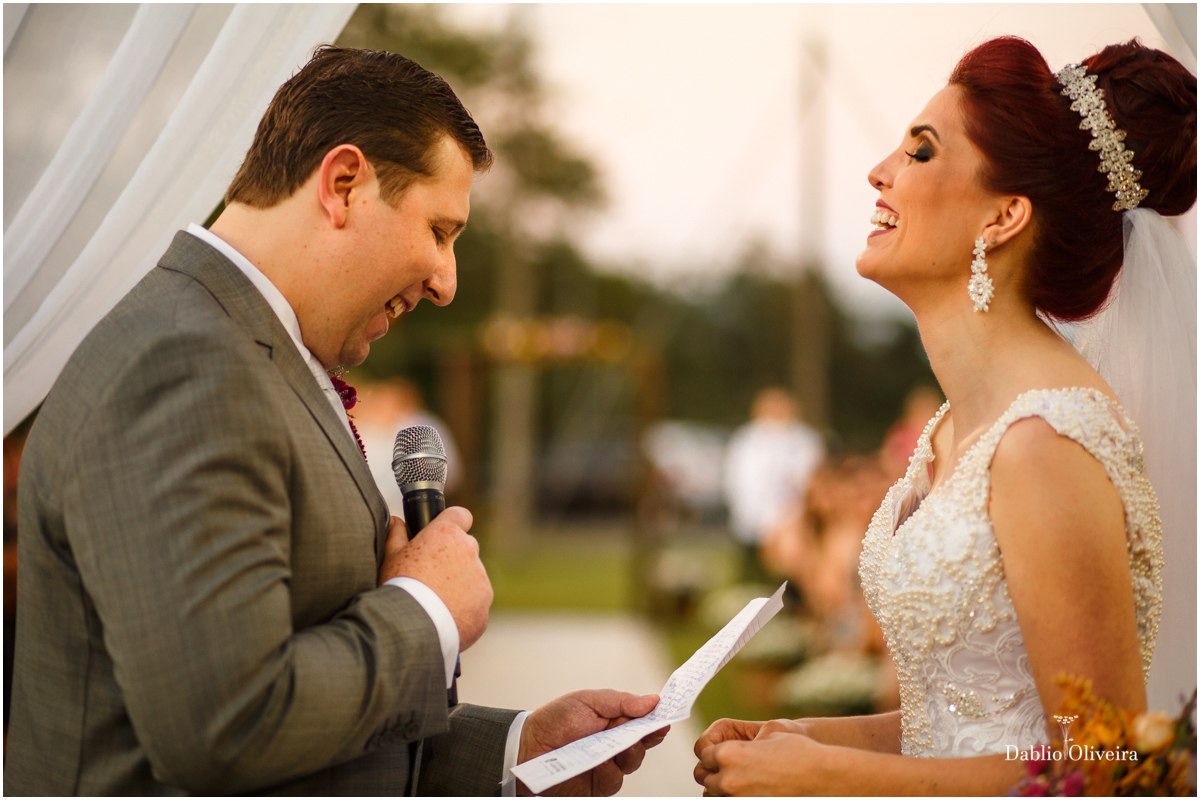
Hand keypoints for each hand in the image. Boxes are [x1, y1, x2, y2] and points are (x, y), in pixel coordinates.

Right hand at [377, 508, 491, 649]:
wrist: (411, 628)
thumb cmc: (399, 587)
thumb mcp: (390, 558)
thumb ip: (397, 535)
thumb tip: (397, 522)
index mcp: (447, 534)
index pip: (460, 515)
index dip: (452, 523)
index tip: (443, 534)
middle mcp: (470, 552)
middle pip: (467, 548)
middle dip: (454, 558)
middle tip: (432, 576)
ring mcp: (481, 581)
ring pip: (473, 579)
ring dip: (460, 586)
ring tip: (435, 603)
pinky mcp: (483, 608)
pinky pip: (475, 606)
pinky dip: (464, 611)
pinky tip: (443, 620)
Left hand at [517, 690, 668, 795]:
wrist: (525, 746)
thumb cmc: (555, 720)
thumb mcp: (587, 701)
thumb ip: (620, 702)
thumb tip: (654, 700)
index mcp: (615, 722)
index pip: (643, 723)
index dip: (656, 721)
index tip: (665, 718)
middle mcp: (614, 745)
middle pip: (642, 744)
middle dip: (645, 736)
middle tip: (644, 729)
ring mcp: (606, 766)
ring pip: (631, 763)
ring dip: (629, 753)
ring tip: (621, 745)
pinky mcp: (596, 786)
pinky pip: (613, 781)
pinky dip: (610, 771)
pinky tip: (602, 762)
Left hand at [694, 724, 827, 795]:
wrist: (823, 777)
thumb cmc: (799, 752)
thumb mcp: (768, 733)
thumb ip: (739, 741)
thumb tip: (723, 750)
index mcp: (729, 754)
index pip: (702, 753)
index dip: (711, 751)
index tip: (719, 753)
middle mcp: (728, 780)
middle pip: (703, 777)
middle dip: (712, 770)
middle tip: (727, 768)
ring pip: (712, 796)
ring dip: (720, 788)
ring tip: (737, 782)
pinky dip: (733, 797)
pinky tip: (747, 791)